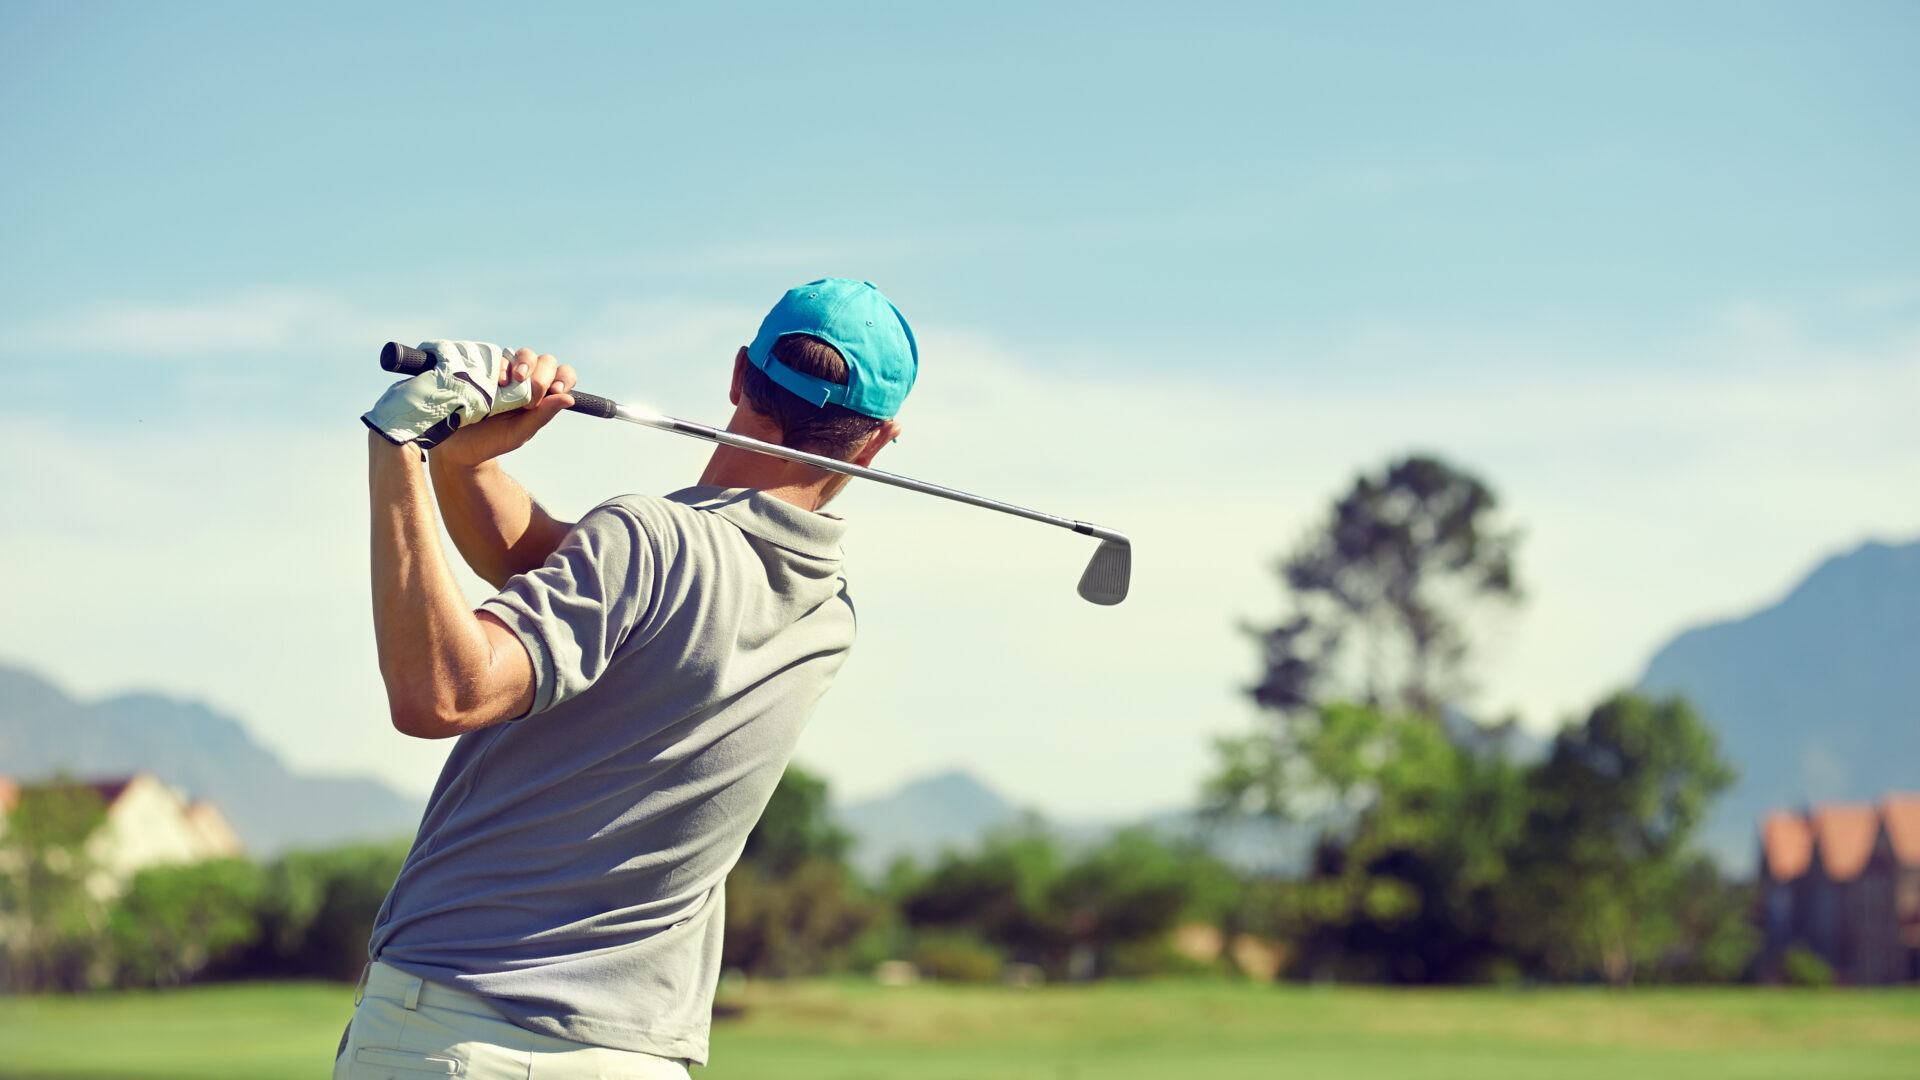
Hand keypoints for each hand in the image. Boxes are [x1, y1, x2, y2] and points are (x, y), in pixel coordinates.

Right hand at [431, 348, 577, 465]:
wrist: (457, 443)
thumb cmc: (492, 441)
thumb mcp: (519, 433)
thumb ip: (543, 416)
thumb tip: (569, 399)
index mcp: (541, 396)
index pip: (563, 375)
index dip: (563, 378)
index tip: (556, 390)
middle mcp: (526, 381)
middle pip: (545, 361)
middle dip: (541, 377)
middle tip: (528, 400)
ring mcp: (505, 372)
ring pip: (524, 353)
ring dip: (524, 364)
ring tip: (514, 382)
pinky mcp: (485, 368)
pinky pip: (498, 356)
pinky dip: (502, 365)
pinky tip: (497, 382)